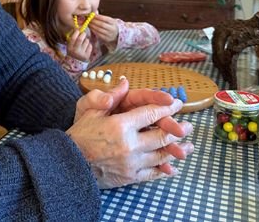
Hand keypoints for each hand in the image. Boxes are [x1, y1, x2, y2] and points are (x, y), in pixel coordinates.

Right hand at [66, 30, 92, 61]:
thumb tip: (78, 28)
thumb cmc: (73, 52)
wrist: (76, 63)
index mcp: (70, 48)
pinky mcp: (87, 56)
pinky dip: (89, 45)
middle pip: (80, 39)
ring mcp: (81, 54)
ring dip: (86, 40)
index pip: (73, 38)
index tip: (78, 30)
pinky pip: (90, 46)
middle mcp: (75, 51)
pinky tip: (86, 47)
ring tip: (85, 42)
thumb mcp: (70, 46)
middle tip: (84, 33)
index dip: (76, 32)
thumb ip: (73, 38)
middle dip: (83, 34)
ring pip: (86, 42)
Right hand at [70, 79, 193, 188]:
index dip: (166, 108)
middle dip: (177, 129)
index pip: (150, 114)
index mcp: (120, 125)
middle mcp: (129, 144)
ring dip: (177, 150)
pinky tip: (173, 167)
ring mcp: (131, 162)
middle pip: (161, 135)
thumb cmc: (80, 135)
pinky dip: (165, 170)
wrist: (69, 164)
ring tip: (189, 146)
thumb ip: (109, 97)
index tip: (177, 104)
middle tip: (189, 126)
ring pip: (161, 155)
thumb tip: (125, 82)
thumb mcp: (90, 111)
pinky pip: (153, 173)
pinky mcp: (130, 176)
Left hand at [87, 14, 118, 43]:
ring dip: (92, 26)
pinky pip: (98, 34)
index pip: (105, 19)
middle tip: (88, 19)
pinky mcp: (106, 39)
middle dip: (94, 21)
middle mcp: (112, 28)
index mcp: (113, 22)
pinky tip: (90, 28)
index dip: (98, 17)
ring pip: (99, 30)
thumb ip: (102, 17)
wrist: (116, 34)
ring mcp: (109, 34)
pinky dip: (93, 30)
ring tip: (88, 23)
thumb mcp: (109, 20)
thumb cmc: (110, 25)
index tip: (92, 15)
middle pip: (101, 24)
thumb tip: (92, 14)